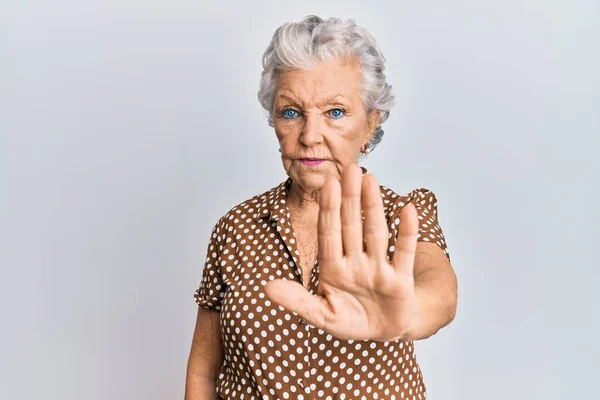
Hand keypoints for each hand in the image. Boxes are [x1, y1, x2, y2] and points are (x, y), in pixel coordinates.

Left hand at [264, 164, 418, 340]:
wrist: (382, 332)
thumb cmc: (350, 319)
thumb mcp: (321, 315)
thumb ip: (297, 301)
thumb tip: (267, 287)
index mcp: (333, 268)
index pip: (329, 234)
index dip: (329, 210)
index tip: (329, 184)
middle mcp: (356, 262)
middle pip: (351, 226)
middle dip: (350, 199)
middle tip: (352, 169)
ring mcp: (378, 268)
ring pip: (375, 233)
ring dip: (373, 207)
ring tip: (370, 180)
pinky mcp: (401, 280)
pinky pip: (403, 252)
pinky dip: (407, 232)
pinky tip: (407, 209)